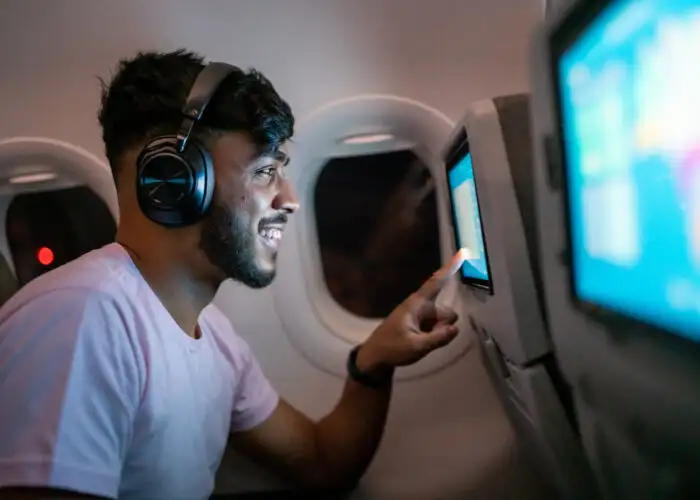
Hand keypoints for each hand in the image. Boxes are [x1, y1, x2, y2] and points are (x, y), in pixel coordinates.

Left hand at [357, 249, 466, 372]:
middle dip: (444, 326)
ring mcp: (421, 316)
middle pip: (447, 313)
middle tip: (426, 340)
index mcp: (416, 304)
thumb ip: (438, 338)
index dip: (449, 269)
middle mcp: (421, 306)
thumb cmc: (392, 348)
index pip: (435, 283)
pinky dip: (435, 336)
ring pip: (443, 322)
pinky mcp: (420, 325)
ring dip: (439, 333)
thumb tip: (455, 329)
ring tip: (421, 343)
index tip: (462, 253)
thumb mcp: (416, 347)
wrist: (375, 357)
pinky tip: (421, 344)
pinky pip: (437, 328)